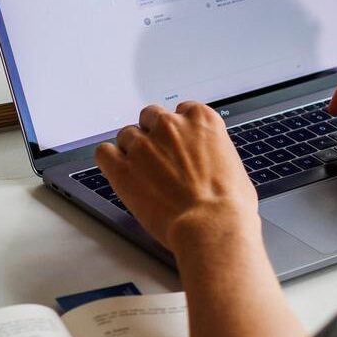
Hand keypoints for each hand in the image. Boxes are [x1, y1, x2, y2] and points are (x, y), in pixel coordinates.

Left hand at [97, 102, 256, 248]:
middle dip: (153, 135)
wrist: (212, 225)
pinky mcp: (122, 168)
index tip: (178, 143)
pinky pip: (104, 152)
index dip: (178, 130)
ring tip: (141, 173)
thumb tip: (208, 161)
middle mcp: (171, 125)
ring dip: (132, 150)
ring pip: (126, 134)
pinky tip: (120, 173)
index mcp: (201, 120)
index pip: (182, 110)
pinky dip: (110, 161)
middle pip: (150, 116)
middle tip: (158, 158)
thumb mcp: (232, 165)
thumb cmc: (229, 204)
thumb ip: (212, 153)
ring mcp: (144, 145)